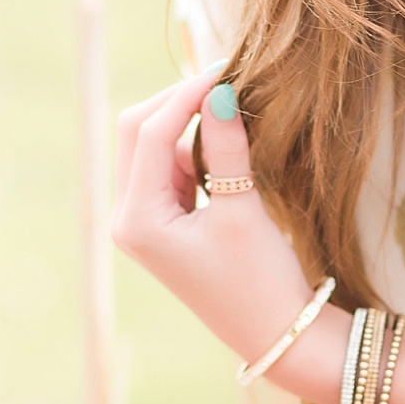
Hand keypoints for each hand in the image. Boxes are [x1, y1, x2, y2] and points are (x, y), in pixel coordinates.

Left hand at [111, 71, 314, 368]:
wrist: (275, 333)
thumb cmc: (259, 280)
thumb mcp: (244, 210)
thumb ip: (227, 148)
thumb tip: (219, 92)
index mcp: (137, 220)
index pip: (150, 134)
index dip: (186, 95)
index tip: (226, 70)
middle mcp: (129, 218)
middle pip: (137, 133)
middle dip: (177, 102)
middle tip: (226, 80)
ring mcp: (144, 221)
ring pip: (151, 146)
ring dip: (185, 120)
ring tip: (230, 102)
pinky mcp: (164, 222)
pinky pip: (168, 165)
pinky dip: (191, 144)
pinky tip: (223, 134)